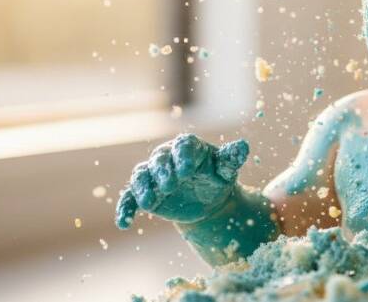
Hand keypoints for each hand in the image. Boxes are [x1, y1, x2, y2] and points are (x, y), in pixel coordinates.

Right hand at [115, 134, 248, 228]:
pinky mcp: (145, 193)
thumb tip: (243, 146)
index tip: (189, 170)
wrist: (207, 201)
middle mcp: (167, 157)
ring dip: (143, 188)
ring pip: (141, 176)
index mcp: (188, 147)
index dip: (184, 157)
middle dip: (163, 172)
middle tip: (171, 186)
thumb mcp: (226, 170)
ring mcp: (154, 175)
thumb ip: (231, 159)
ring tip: (149, 203)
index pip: (183, 146)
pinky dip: (125, 208)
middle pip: (160, 159)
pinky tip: (124, 222)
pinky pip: (130, 198)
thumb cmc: (217, 178)